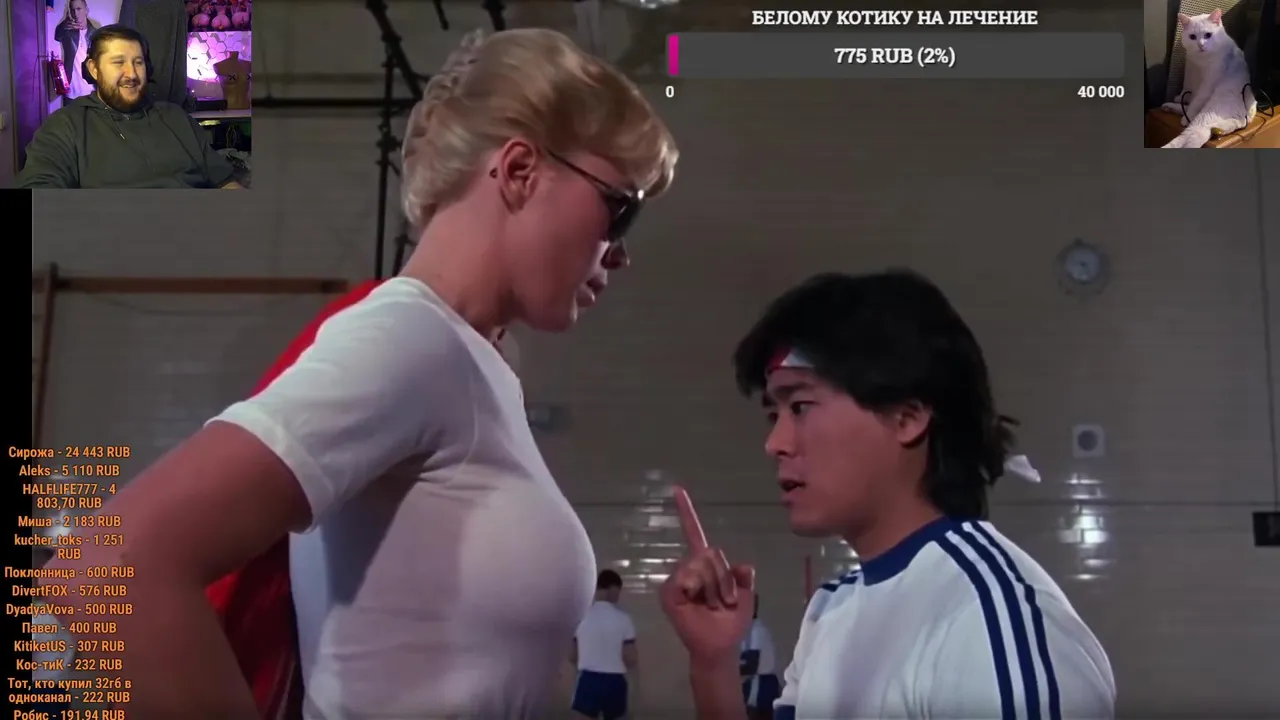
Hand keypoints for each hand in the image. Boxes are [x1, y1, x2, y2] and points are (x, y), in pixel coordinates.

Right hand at [659, 486, 753, 664]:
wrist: (719, 646)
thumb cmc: (731, 622)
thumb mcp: (745, 596)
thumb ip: (744, 578)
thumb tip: (743, 567)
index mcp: (704, 565)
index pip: (695, 534)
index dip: (687, 512)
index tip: (678, 489)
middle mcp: (687, 568)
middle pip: (710, 553)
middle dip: (724, 577)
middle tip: (724, 600)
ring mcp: (677, 580)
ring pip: (701, 566)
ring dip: (715, 587)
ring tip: (713, 605)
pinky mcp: (670, 593)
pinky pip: (687, 579)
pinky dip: (699, 591)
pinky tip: (698, 605)